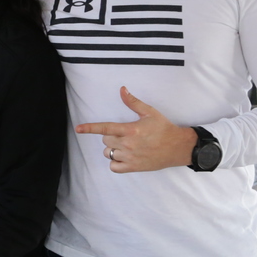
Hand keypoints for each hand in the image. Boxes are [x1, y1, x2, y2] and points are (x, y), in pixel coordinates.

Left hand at [76, 86, 197, 173]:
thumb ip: (133, 102)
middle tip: (125, 134)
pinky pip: (114, 167)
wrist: (178, 147)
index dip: (90, 128)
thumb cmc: (164, 128)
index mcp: (130, 130)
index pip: (105, 128)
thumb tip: (122, 89)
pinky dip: (115, 163)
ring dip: (112, 149)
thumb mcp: (150, 112)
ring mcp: (130, 157)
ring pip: (108, 153)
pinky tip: (124, 157)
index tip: (78, 129)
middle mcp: (128, 144)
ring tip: (126, 146)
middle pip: (106, 140)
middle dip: (111, 137)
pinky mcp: (133, 167)